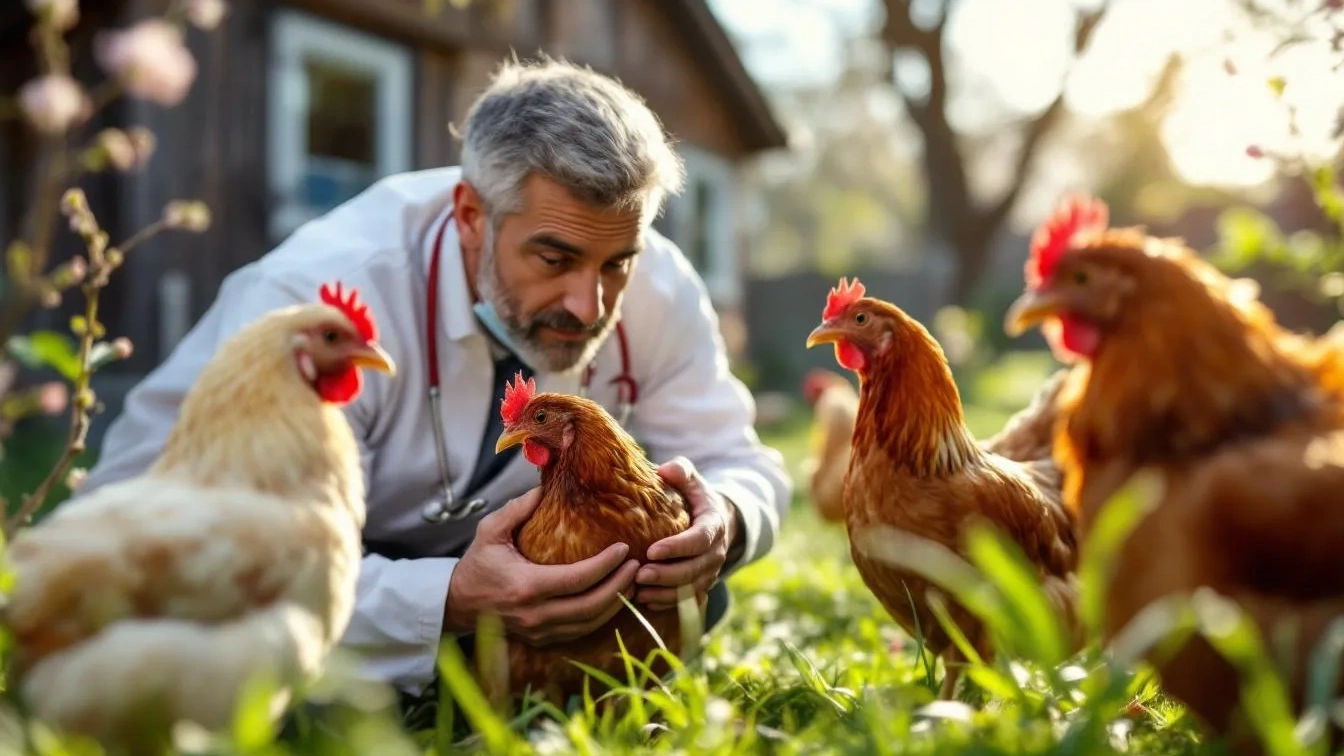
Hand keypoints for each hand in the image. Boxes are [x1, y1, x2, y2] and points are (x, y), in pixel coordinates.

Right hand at [444, 487, 640, 645]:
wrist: (457, 604)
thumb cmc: (476, 565)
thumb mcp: (489, 531)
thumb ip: (517, 509)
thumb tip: (544, 489)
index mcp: (526, 586)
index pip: (578, 580)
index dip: (605, 566)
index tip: (623, 549)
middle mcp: (536, 614)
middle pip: (591, 606)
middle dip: (619, 586)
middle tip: (636, 566)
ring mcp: (540, 631)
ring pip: (590, 624)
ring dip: (615, 604)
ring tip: (631, 581)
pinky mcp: (542, 639)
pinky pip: (580, 632)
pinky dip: (601, 617)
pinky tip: (613, 599)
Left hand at [634, 457, 738, 610]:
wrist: (716, 521)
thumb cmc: (695, 497)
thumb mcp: (692, 480)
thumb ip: (682, 471)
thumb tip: (666, 470)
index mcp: (714, 525)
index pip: (699, 540)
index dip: (677, 547)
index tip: (652, 550)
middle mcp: (716, 552)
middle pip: (694, 569)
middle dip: (667, 575)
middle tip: (639, 575)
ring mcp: (711, 571)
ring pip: (690, 589)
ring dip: (665, 593)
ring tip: (638, 591)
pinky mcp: (702, 584)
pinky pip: (687, 600)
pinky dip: (667, 602)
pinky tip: (645, 601)